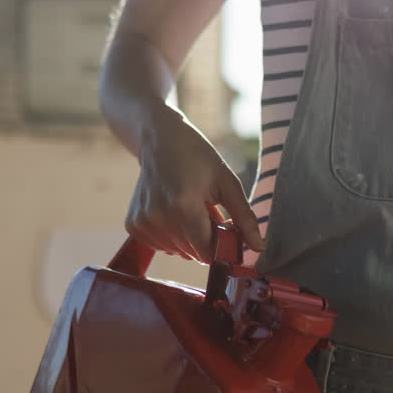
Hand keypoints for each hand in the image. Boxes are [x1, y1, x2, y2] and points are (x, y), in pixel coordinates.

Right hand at [125, 108, 264, 263]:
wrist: (159, 139)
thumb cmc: (197, 157)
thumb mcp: (226, 181)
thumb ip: (244, 218)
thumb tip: (259, 248)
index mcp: (184, 206)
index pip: (206, 252)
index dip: (220, 247)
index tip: (225, 231)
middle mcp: (159, 217)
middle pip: (192, 253)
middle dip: (205, 240)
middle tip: (206, 212)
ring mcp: (143, 222)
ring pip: (177, 252)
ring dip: (188, 238)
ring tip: (188, 209)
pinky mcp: (133, 225)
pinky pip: (161, 247)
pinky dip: (171, 237)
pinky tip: (172, 212)